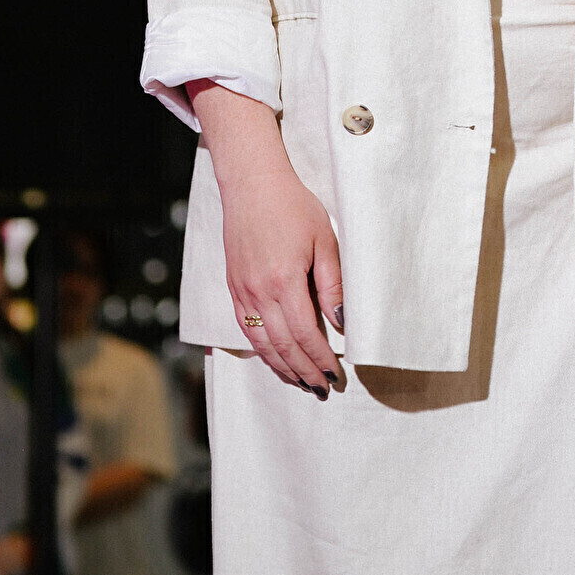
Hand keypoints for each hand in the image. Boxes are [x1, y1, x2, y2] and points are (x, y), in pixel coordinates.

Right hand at [189, 81, 343, 395]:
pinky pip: (246, 330)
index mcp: (283, 282)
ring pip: (261, 343)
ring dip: (282, 367)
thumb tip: (341, 322)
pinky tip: (274, 359)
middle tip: (322, 389)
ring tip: (301, 383)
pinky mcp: (233, 288)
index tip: (336, 375)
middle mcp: (257, 293)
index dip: (321, 359)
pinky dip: (262, 350)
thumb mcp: (325, 240)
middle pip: (283, 346)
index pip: (305, 335)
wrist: (252, 185)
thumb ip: (333, 284)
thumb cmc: (293, 207)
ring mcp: (241, 293)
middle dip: (304, 371)